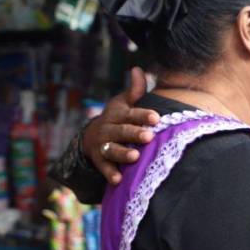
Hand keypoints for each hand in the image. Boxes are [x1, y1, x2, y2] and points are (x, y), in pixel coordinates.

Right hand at [82, 67, 158, 184]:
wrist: (91, 136)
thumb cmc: (117, 117)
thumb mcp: (124, 103)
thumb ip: (134, 90)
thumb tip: (139, 69)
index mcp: (118, 114)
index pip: (132, 114)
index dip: (143, 115)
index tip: (157, 118)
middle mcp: (109, 129)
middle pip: (122, 131)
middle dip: (135, 133)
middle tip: (149, 137)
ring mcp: (103, 145)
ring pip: (112, 149)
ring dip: (123, 153)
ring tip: (135, 156)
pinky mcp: (99, 160)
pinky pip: (104, 167)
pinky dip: (110, 174)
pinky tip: (118, 180)